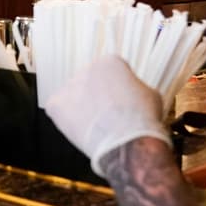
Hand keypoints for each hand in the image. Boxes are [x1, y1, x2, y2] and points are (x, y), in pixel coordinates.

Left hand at [42, 55, 170, 177]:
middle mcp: (87, 69)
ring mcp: (69, 86)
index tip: (121, 103)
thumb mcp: (150, 95)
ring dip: (81, 108)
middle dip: (96, 98)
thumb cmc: (142, 121)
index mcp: (111, 62)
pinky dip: (66, 120)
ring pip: (73, 96)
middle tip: (106, 118)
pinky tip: (80, 130)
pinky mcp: (55, 104)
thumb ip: (135, 88)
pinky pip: (57, 110)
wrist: (127, 143)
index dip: (117, 90)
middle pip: (89, 83)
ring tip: (95, 127)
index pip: (110, 72)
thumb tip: (132, 94)